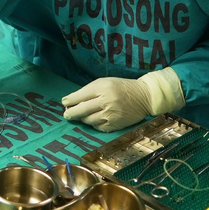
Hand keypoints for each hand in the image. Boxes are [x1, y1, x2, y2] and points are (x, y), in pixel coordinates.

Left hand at [62, 69, 184, 132]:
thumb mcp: (106, 82)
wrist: (144, 96)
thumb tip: (72, 100)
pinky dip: (93, 124)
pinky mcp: (115, 125)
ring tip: (80, 116)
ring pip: (88, 120)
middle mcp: (106, 101)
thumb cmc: (122, 87)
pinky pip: (98, 127)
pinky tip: (93, 120)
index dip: (69, 101)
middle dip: (71, 113)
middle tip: (66, 115)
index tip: (64, 103)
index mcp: (102, 87)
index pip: (80, 96)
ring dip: (82, 119)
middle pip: (81, 110)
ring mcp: (110, 115)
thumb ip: (90, 90)